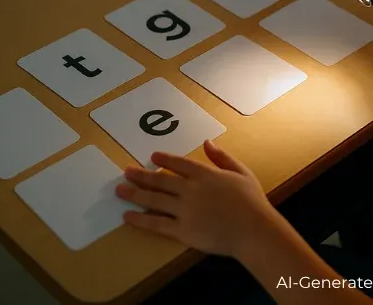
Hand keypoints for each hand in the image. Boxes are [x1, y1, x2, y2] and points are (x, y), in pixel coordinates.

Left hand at [116, 140, 275, 257]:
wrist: (253, 230)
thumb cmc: (252, 202)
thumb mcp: (242, 172)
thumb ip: (223, 157)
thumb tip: (207, 142)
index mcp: (205, 174)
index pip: (180, 164)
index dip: (165, 160)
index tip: (152, 157)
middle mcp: (190, 190)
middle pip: (161, 180)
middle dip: (141, 175)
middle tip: (126, 171)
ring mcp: (184, 210)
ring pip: (154, 200)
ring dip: (134, 194)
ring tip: (119, 190)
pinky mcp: (182, 230)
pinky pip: (156, 224)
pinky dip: (140, 220)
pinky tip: (128, 216)